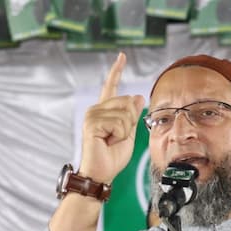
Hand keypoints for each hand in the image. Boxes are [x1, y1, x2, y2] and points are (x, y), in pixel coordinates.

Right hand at [79, 52, 144, 182]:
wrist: (101, 173)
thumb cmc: (112, 157)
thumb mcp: (128, 134)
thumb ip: (132, 115)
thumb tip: (138, 96)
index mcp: (104, 111)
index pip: (111, 86)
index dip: (117, 71)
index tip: (122, 56)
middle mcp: (96, 109)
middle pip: (127, 102)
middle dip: (130, 122)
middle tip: (117, 138)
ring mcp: (92, 115)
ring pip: (125, 114)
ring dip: (124, 131)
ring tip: (111, 141)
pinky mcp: (92, 123)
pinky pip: (119, 123)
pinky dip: (120, 135)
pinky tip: (108, 142)